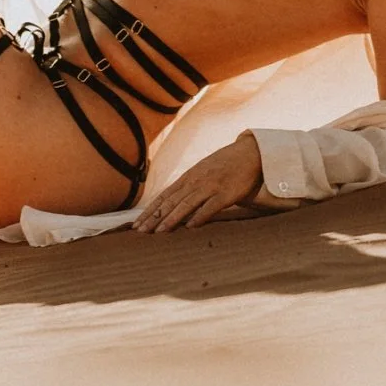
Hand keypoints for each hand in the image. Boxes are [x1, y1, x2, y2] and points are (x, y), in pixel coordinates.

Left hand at [130, 133, 263, 230]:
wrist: (249, 154)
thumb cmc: (225, 166)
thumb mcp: (202, 172)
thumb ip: (188, 187)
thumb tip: (172, 204)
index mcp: (188, 178)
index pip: (163, 196)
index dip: (149, 211)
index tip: (136, 224)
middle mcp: (195, 182)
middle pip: (170, 202)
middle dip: (153, 217)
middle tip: (140, 231)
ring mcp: (211, 187)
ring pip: (186, 204)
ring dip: (172, 218)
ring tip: (159, 231)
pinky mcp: (226, 193)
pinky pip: (211, 206)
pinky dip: (200, 216)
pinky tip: (190, 227)